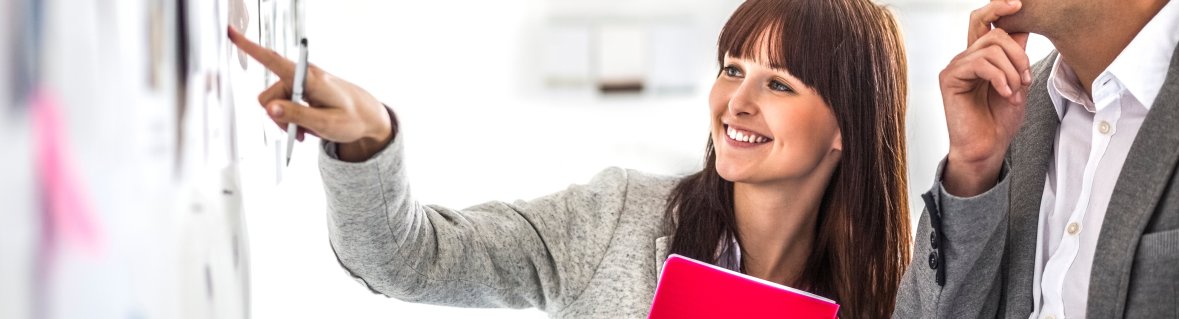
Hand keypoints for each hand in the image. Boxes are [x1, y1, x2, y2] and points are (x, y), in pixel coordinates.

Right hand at [227, 26, 393, 161]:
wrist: (366, 116)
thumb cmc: (352, 119)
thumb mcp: (327, 123)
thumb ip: (297, 115)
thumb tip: (270, 109)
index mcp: (309, 78)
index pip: (273, 60)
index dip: (250, 47)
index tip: (231, 32)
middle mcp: (302, 76)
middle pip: (269, 97)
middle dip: (278, 118)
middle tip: (299, 133)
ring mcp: (301, 82)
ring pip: (274, 105)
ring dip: (286, 121)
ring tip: (307, 131)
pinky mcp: (300, 90)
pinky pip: (283, 106)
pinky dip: (290, 119)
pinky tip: (305, 128)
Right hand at [939, 0, 1030, 196]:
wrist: (987, 147)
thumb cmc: (1000, 119)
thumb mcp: (1018, 81)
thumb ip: (1017, 55)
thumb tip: (1023, 25)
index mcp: (981, 56)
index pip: (985, 21)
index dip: (999, 8)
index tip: (1020, 3)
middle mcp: (966, 57)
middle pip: (993, 31)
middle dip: (1018, 51)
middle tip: (1026, 76)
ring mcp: (956, 67)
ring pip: (991, 48)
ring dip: (1013, 70)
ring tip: (1015, 90)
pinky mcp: (950, 78)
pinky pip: (980, 64)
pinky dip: (1000, 78)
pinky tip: (1005, 93)